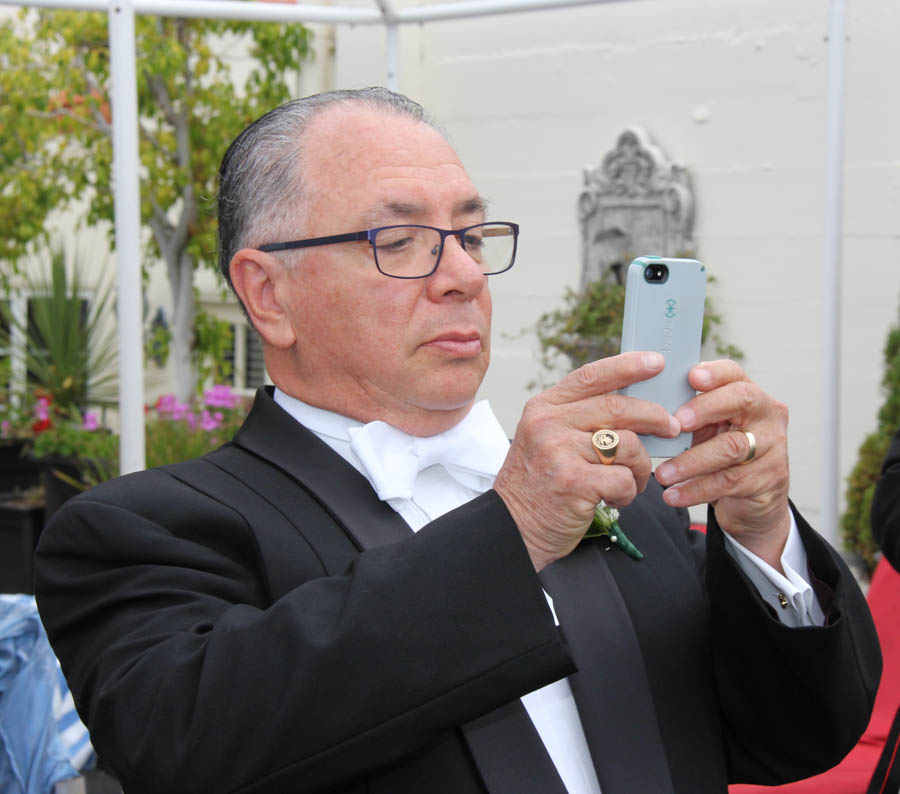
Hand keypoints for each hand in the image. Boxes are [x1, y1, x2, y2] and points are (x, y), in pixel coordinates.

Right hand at [493, 351, 680, 570]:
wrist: (511, 529)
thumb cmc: (538, 485)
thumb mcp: (547, 439)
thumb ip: (580, 418)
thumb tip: (637, 404)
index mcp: (543, 408)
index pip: (591, 376)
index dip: (628, 366)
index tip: (657, 362)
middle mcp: (548, 424)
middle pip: (618, 407)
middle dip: (654, 416)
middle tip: (671, 427)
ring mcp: (559, 452)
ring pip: (628, 445)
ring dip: (641, 466)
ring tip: (632, 480)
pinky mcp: (573, 482)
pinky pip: (624, 479)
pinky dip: (629, 492)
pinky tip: (615, 499)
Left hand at [654, 360, 791, 569]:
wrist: (752, 502)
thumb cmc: (719, 454)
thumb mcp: (706, 430)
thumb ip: (686, 415)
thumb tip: (642, 407)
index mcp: (749, 395)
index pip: (735, 374)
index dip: (715, 373)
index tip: (692, 377)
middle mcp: (767, 415)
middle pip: (741, 400)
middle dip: (705, 408)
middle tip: (676, 423)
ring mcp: (773, 447)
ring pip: (730, 447)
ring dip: (691, 461)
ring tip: (662, 474)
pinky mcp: (769, 479)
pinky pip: (728, 482)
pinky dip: (695, 489)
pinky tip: (672, 495)